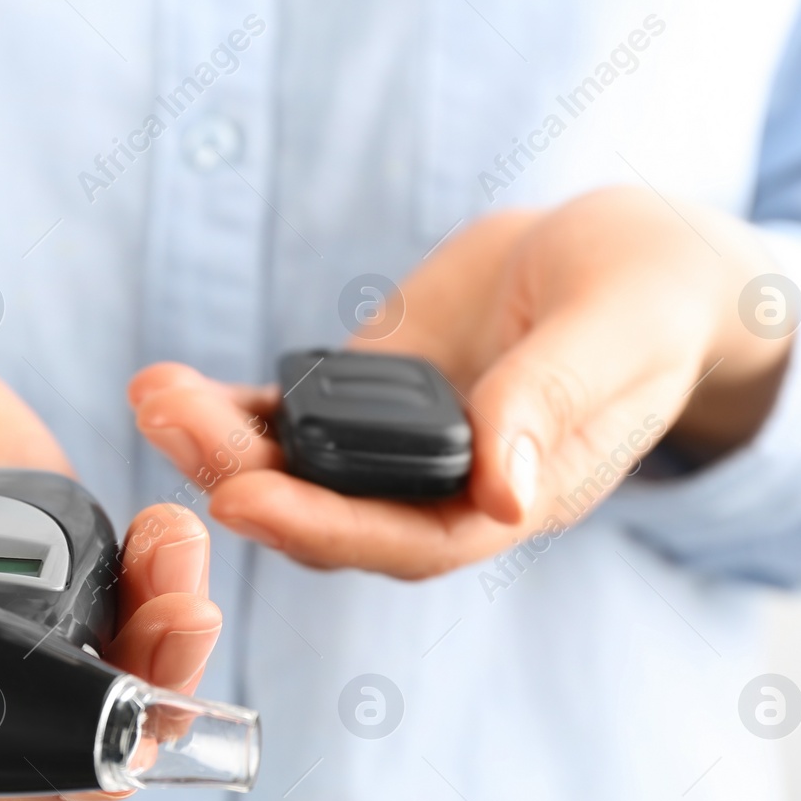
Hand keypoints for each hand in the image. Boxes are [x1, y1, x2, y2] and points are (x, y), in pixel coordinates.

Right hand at [0, 307, 219, 800]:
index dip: (46, 758)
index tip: (116, 722)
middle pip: (53, 727)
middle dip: (134, 692)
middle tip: (183, 617)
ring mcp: (2, 619)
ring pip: (100, 670)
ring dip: (162, 637)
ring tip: (178, 549)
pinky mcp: (48, 568)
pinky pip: (119, 602)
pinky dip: (159, 582)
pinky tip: (170, 532)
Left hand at [129, 187, 794, 578]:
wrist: (618, 260)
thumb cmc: (644, 299)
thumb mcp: (617, 334)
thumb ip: (556, 401)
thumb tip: (503, 493)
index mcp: (514, 498)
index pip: (409, 540)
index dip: (323, 527)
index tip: (242, 498)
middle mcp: (445, 490)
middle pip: (329, 513)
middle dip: (243, 474)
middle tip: (169, 423)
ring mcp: (398, 448)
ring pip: (297, 471)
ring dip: (219, 442)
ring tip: (156, 396)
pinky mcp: (367, 398)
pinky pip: (290, 419)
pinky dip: (232, 409)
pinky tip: (173, 389)